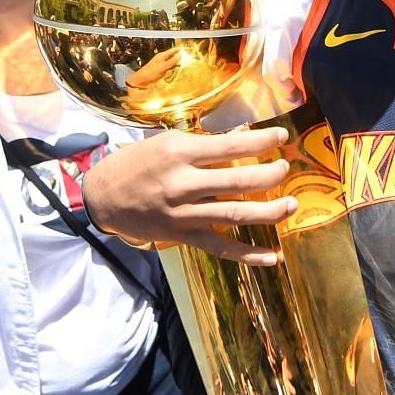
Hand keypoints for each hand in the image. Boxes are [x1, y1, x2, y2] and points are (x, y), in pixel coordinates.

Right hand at [81, 126, 295, 262]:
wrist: (104, 197)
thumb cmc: (138, 164)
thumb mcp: (167, 143)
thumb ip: (203, 146)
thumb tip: (243, 142)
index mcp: (180, 152)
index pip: (231, 145)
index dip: (262, 141)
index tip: (282, 137)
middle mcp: (184, 183)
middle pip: (239, 180)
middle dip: (270, 174)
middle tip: (285, 169)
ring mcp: (185, 213)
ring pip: (236, 213)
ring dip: (269, 211)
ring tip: (291, 205)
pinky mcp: (183, 236)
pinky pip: (221, 247)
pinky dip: (248, 255)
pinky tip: (272, 257)